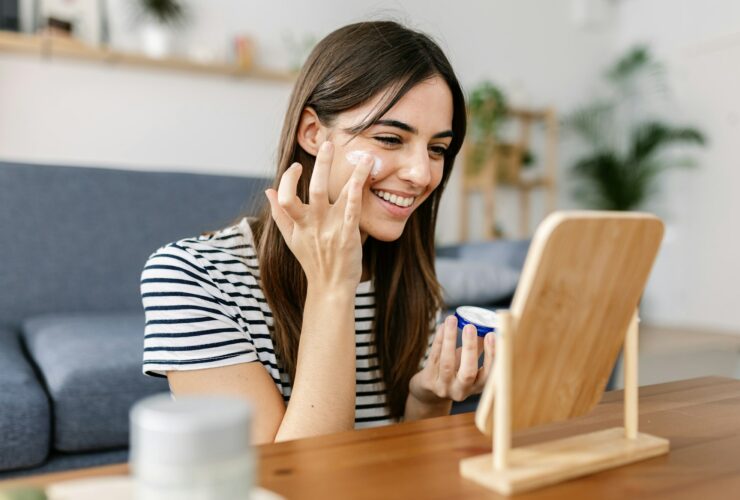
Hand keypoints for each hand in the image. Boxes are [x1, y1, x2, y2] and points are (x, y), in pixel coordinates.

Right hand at [265, 141, 373, 288]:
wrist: (330, 287)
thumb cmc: (312, 261)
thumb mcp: (290, 239)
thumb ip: (279, 214)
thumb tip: (268, 190)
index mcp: (298, 224)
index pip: (286, 197)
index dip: (288, 180)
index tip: (296, 167)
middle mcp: (313, 224)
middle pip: (314, 189)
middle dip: (322, 165)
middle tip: (328, 144)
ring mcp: (332, 229)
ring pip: (338, 195)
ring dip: (352, 173)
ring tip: (362, 154)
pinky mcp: (349, 234)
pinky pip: (353, 208)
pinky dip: (357, 190)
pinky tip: (366, 174)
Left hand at [408, 315, 494, 403]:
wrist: (429, 393)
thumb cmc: (453, 373)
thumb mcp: (467, 364)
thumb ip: (476, 348)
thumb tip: (485, 325)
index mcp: (476, 387)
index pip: (488, 374)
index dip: (491, 355)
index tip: (492, 335)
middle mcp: (461, 390)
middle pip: (468, 372)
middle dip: (470, 348)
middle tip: (470, 326)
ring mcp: (444, 387)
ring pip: (447, 363)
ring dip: (450, 339)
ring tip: (452, 320)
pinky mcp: (428, 381)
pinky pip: (434, 357)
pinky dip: (438, 340)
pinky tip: (442, 326)